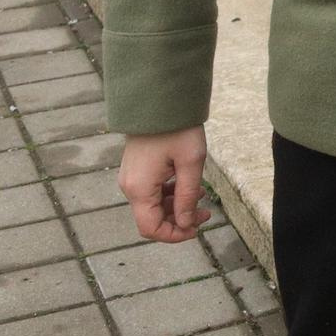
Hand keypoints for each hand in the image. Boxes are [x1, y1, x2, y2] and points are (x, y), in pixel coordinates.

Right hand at [120, 127, 211, 242]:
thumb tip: (186, 223)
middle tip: (205, 213)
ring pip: (151, 206)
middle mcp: (129, 186)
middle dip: (178, 221)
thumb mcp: (191, 163)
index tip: (197, 229)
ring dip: (175, 208)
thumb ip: (187, 196)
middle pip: (151, 219)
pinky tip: (187, 187)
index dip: (174, 235)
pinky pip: (150, 192)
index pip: (151, 228)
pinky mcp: (136, 169)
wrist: (161, 100)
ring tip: (201, 198)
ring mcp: (131, 177)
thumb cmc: (178, 128)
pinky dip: (168, 196)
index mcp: (139, 188)